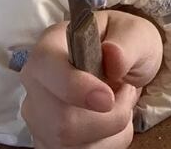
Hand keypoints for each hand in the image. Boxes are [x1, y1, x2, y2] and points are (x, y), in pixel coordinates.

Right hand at [21, 10, 162, 147]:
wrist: (127, 64)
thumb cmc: (126, 43)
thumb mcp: (135, 33)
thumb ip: (126, 44)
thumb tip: (113, 57)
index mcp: (51, 46)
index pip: (46, 68)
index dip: (74, 87)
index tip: (107, 99)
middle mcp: (36, 84)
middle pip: (60, 122)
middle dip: (108, 117)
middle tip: (127, 91)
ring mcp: (40, 119)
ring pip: (71, 146)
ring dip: (111, 130)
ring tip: (122, 103)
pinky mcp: (50, 142)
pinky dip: (108, 143)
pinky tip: (114, 123)